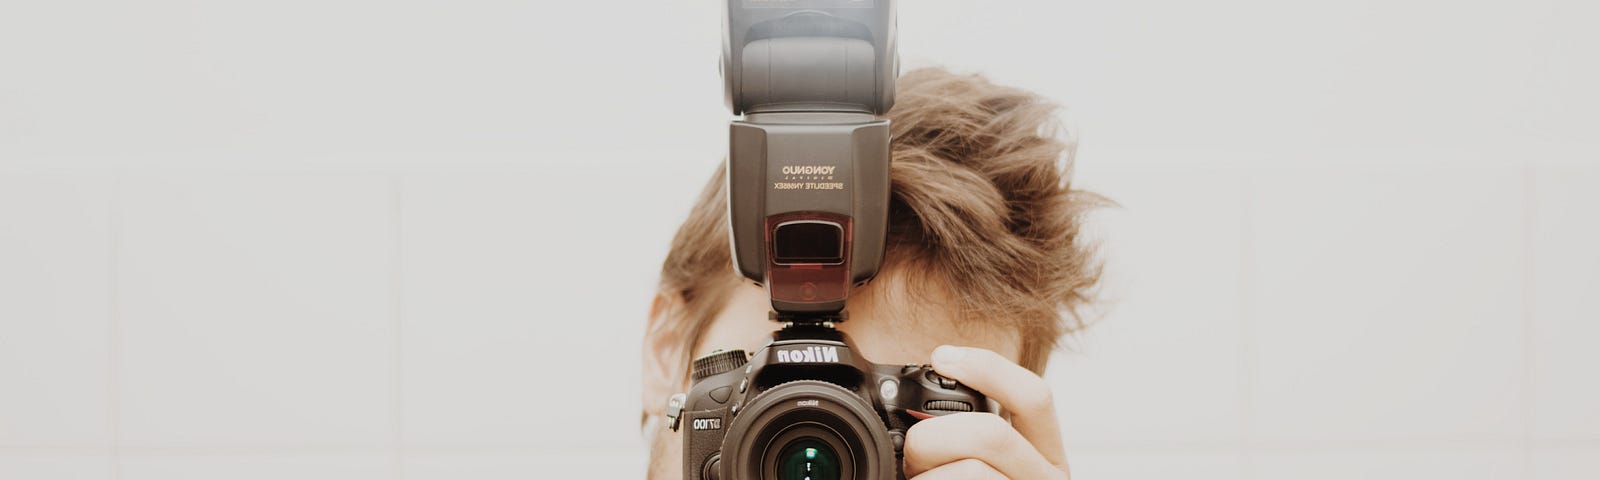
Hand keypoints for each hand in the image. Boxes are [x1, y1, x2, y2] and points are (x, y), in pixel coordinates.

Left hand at [902, 345, 1069, 478]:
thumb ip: (968, 432)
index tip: (941, 355)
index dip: (988, 368)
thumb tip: (926, 384)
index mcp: (1045, 457)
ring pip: (972, 472)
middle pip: (991, 435)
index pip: (1035, 397)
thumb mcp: (980, 462)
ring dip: (925, 476)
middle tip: (911, 455)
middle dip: (933, 438)